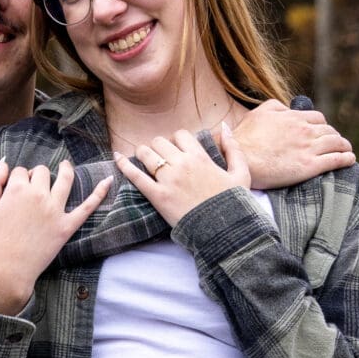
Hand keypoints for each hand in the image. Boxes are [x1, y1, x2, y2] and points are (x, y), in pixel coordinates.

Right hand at [0, 159, 110, 314]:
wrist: (7, 269)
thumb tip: (4, 164)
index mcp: (17, 189)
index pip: (21, 171)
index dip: (19, 178)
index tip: (17, 187)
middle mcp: (38, 195)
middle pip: (42, 172)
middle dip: (38, 175)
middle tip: (34, 186)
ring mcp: (55, 210)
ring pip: (65, 179)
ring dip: (66, 169)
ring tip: (66, 166)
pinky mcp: (66, 226)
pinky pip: (87, 207)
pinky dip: (99, 193)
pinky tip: (109, 180)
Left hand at [113, 123, 245, 224]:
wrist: (223, 230)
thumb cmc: (232, 203)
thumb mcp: (241, 173)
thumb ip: (234, 148)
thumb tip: (226, 127)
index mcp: (200, 157)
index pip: (181, 135)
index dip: (176, 140)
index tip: (176, 150)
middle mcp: (182, 164)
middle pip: (160, 142)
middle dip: (158, 146)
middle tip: (158, 156)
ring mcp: (168, 180)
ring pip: (146, 154)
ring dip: (142, 152)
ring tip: (141, 156)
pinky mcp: (157, 196)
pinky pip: (136, 176)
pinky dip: (124, 166)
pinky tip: (117, 158)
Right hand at [233, 98, 353, 190]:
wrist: (239, 159)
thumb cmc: (244, 138)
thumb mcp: (258, 113)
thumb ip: (275, 107)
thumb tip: (286, 107)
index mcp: (292, 118)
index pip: (317, 118)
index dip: (322, 125)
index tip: (322, 131)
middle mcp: (304, 130)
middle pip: (329, 130)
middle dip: (334, 135)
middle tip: (335, 142)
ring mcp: (308, 148)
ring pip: (336, 143)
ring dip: (344, 145)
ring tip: (347, 150)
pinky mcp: (309, 166)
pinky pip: (335, 160)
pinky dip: (346, 158)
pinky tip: (351, 159)